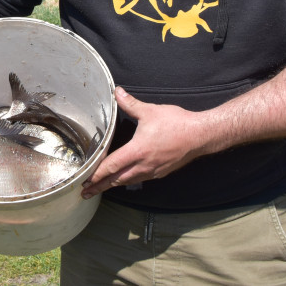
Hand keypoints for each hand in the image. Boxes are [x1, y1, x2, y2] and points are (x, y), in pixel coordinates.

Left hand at [82, 87, 201, 198]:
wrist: (200, 136)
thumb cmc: (176, 123)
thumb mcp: (150, 111)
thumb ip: (130, 103)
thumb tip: (117, 92)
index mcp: (138, 150)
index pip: (112, 165)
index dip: (97, 174)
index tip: (85, 181)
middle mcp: (144, 165)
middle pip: (117, 179)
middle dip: (100, 186)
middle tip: (85, 193)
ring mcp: (153, 171)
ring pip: (128, 181)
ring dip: (113, 185)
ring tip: (101, 188)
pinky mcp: (161, 172)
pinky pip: (140, 179)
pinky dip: (128, 181)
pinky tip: (125, 179)